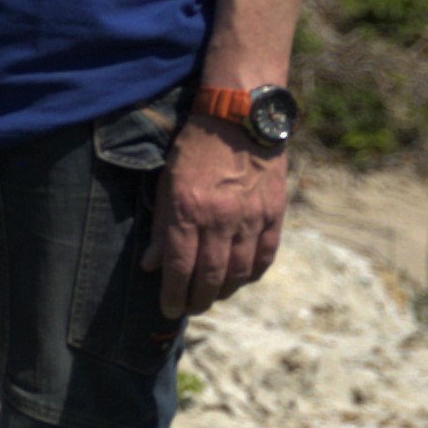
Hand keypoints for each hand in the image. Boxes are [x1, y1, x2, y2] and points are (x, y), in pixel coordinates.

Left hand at [146, 123, 283, 318]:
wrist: (239, 119)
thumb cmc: (195, 150)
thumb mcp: (167, 183)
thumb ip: (162, 226)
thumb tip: (152, 265)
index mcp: (189, 210)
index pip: (181, 266)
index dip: (174, 293)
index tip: (168, 309)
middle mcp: (221, 218)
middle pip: (212, 275)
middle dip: (198, 298)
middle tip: (190, 308)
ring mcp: (252, 217)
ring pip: (241, 270)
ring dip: (225, 290)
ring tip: (212, 297)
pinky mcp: (274, 212)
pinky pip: (266, 254)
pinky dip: (254, 273)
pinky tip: (243, 280)